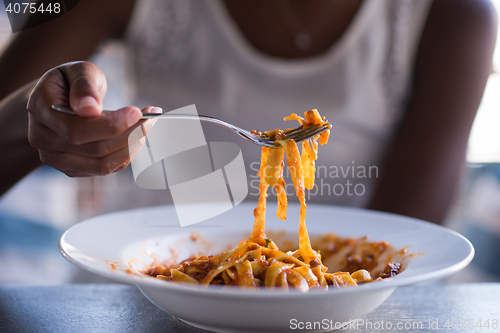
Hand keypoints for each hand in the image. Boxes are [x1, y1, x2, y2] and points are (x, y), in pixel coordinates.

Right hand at [27, 61, 158, 176]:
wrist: (56, 100)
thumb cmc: (71, 83)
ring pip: (102, 164)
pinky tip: (135, 137)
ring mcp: (56, 158)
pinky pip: (105, 169)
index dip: (111, 125)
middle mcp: (43, 139)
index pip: (77, 130)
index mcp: (41, 110)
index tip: (137, 112)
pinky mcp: (72, 169)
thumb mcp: (78, 71)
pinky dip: (126, 154)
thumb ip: (84, 85)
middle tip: (150, 118)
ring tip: (146, 126)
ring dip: (131, 146)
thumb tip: (90, 108)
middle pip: (94, 150)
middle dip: (129, 134)